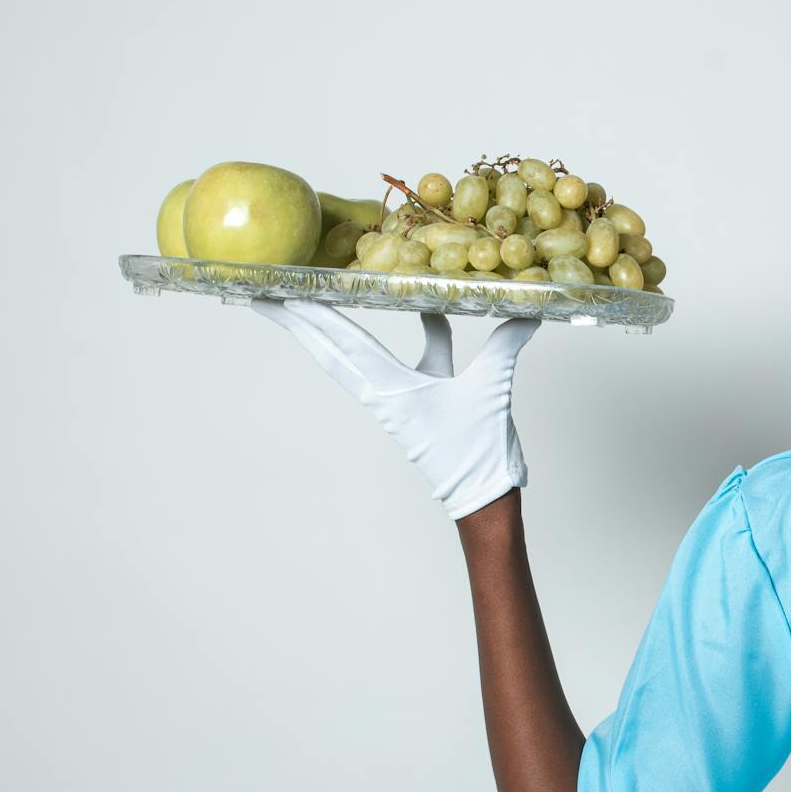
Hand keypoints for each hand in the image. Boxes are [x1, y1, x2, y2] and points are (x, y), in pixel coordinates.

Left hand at [250, 298, 541, 519]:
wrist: (480, 501)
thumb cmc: (476, 455)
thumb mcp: (490, 393)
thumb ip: (504, 348)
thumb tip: (526, 311)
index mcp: (389, 390)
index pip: (340, 341)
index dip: (308, 313)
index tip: (274, 293)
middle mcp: (382, 393)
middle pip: (330, 347)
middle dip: (299, 319)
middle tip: (264, 291)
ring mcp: (396, 399)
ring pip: (358, 353)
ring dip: (334, 326)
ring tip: (310, 300)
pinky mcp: (417, 402)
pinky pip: (404, 360)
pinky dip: (415, 332)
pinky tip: (429, 311)